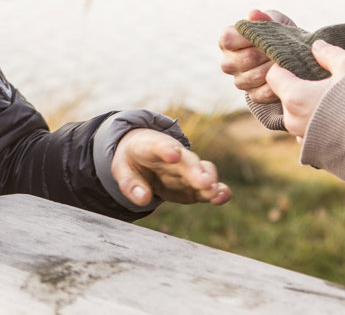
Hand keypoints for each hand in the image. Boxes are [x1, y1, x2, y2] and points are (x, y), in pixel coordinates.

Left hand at [111, 128, 230, 206]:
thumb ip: (130, 184)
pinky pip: (210, 184)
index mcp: (151, 146)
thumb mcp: (122, 170)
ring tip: (214, 192)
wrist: (145, 152)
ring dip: (209, 181)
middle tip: (203, 182)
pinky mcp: (195, 183)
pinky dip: (218, 190)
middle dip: (195, 171)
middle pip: (186, 160)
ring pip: (202, 170)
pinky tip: (223, 198)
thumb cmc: (132, 160)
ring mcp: (187, 168)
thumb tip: (143, 199)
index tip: (173, 154)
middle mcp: (175, 154)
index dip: (166, 149)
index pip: (158, 146)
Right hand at [219, 9, 295, 102]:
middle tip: (284, 49)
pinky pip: (263, 92)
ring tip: (287, 61)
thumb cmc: (280, 37)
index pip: (228, 39)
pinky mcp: (252, 95)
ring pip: (255, 76)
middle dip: (268, 53)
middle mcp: (228, 62)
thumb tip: (253, 13)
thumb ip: (265, 18)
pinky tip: (287, 77)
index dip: (250, 38)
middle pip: (245, 59)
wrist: (294, 58)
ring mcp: (239, 81)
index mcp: (227, 41)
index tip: (268, 36)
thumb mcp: (276, 23)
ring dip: (274, 69)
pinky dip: (277, 85)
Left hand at [266, 39, 344, 140]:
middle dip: (299, 87)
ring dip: (308, 106)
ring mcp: (302, 138)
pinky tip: (336, 120)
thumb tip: (316, 46)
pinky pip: (308, 133)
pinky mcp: (314, 153)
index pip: (273, 76)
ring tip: (332, 101)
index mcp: (295, 97)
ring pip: (296, 115)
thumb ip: (329, 54)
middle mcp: (292, 120)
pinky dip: (316, 125)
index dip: (284, 66)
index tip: (299, 63)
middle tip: (321, 82)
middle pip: (285, 96)